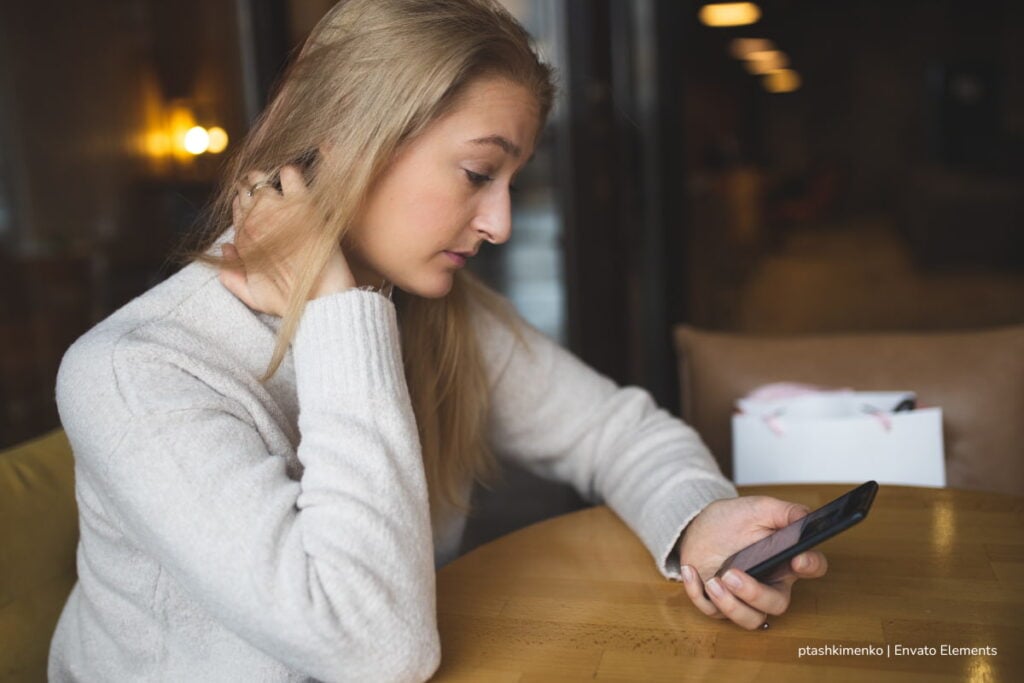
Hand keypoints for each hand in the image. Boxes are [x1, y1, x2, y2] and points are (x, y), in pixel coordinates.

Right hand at [219, 166, 355, 315]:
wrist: (320, 298)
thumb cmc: (289, 301)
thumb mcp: (253, 296)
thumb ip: (232, 275)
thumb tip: (226, 247)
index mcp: (242, 240)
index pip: (237, 209)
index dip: (245, 204)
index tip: (257, 205)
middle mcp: (254, 222)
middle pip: (246, 192)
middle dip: (252, 187)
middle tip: (264, 187)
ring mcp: (276, 211)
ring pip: (261, 180)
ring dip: (265, 178)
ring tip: (275, 181)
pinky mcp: (302, 205)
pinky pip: (290, 175)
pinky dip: (290, 173)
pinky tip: (293, 178)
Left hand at [677, 496, 827, 629]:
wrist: (697, 525)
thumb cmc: (731, 520)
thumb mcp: (758, 508)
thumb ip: (785, 511)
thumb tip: (806, 517)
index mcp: (784, 558)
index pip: (811, 567)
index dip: (810, 566)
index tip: (797, 559)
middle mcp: (768, 582)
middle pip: (777, 604)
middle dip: (755, 594)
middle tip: (732, 575)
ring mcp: (743, 596)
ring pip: (750, 619)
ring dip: (730, 605)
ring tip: (713, 581)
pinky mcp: (718, 602)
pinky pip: (712, 611)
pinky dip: (698, 594)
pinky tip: (690, 572)